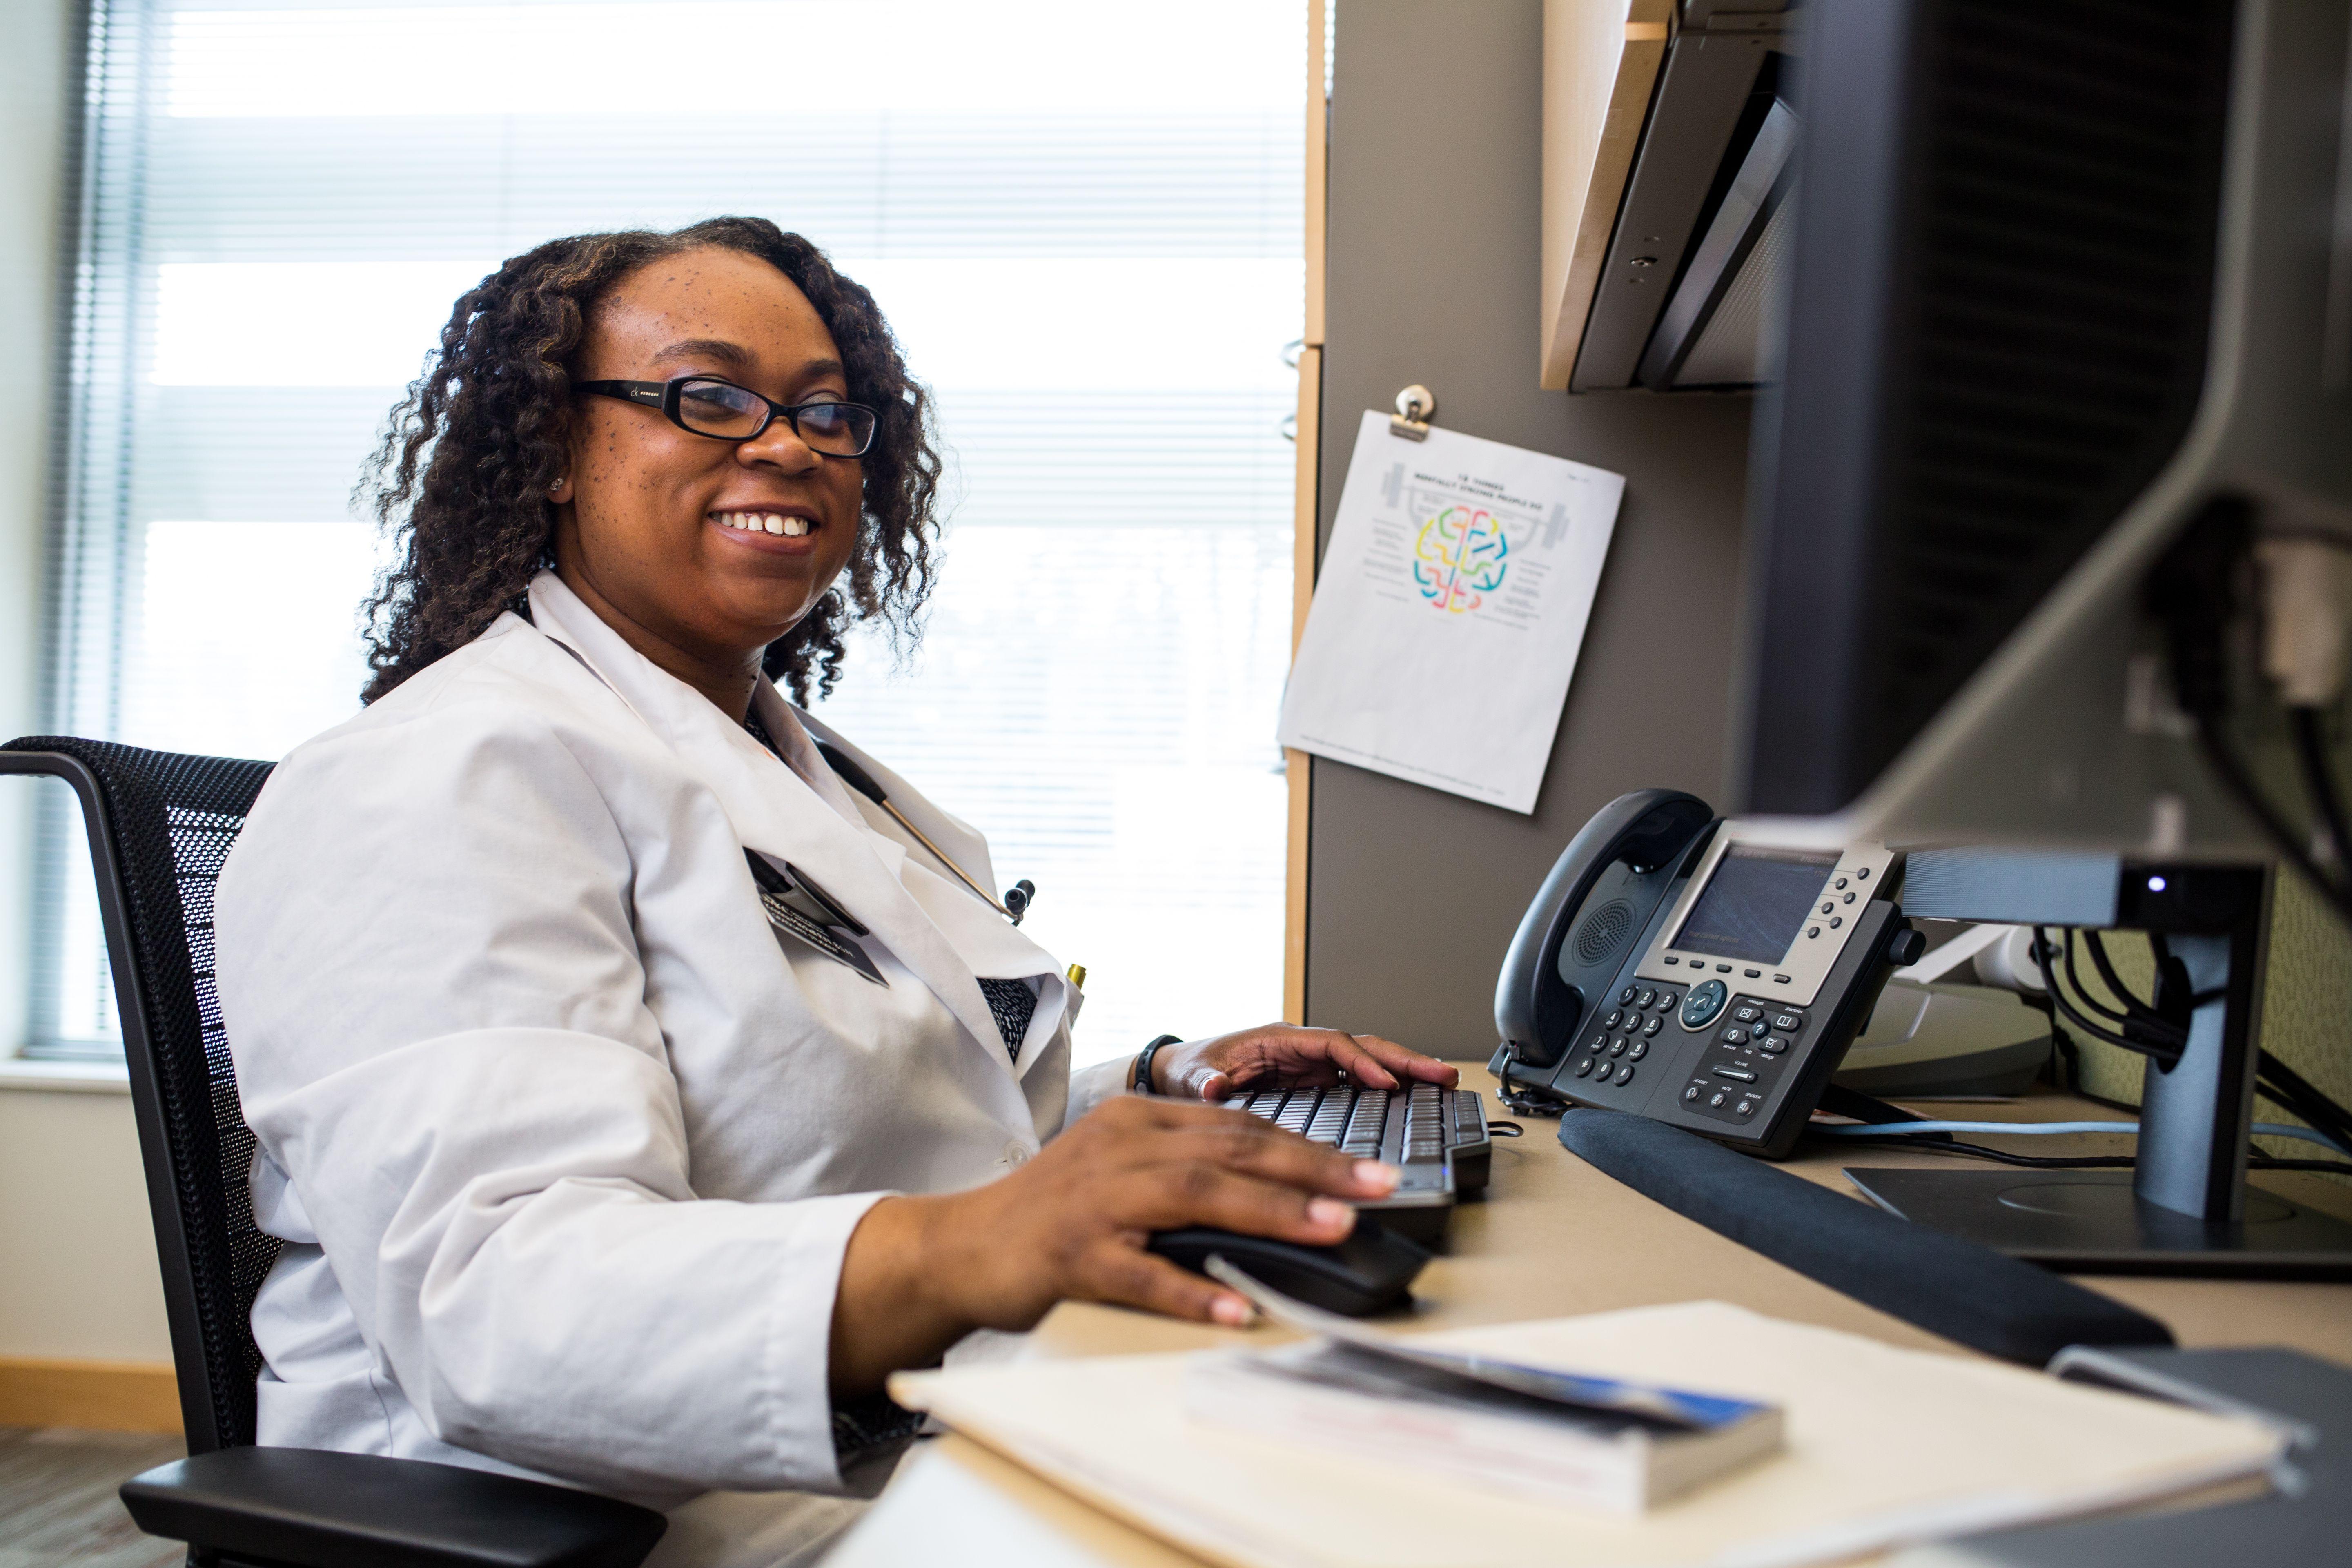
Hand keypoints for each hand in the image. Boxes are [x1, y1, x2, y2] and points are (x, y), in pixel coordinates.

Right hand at [827, 1097, 1397, 1392]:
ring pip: (1193, 1195)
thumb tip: (1277, 1186)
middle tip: (1374, 1186)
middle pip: (1228, 1149)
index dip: (1307, 1144)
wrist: (959, 1247)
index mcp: (1135, 1120)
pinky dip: (1192, 1292)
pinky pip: (1140, 1274)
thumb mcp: (1119, 1168)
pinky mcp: (1070, 1256)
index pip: (1237, 1125)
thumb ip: (1184, 1166)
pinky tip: (1236, 1308)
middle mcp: (1118, 1148)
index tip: (1367, 1167)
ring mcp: (1093, 1201)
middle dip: (1311, 1167)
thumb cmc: (1048, 1213)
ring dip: (1269, 1209)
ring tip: (1329, 1227)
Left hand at [1150, 1022, 1459, 1100]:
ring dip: (1404, 1071)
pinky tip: (1412, 1099)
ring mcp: (1310, 1066)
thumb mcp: (1192, 1076)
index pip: (1332, 1044)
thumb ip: (1205, 1083)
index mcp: (1277, 1040)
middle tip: (1443, 1074)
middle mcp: (1300, 1049)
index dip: (1362, 1062)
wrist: (1179, 1076)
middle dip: (1403, 1059)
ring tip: (1443, 1082)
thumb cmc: (1188, 1070)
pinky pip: (1357, 1082)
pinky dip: (1385, 1087)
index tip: (1388, 1084)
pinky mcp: (1313, 1084)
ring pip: (1366, 1062)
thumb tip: (1212, 1089)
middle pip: (1362, 1047)